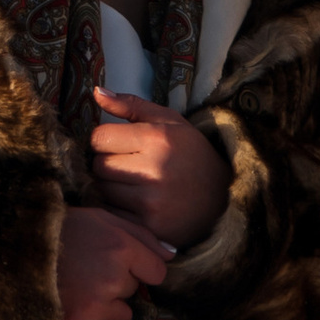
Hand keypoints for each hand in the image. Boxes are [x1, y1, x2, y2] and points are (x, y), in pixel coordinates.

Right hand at [57, 204, 171, 319]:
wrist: (13, 250)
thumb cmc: (60, 231)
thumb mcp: (101, 218)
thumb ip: (140, 234)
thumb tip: (172, 255)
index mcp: (121, 246)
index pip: (156, 271)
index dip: (141, 269)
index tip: (123, 266)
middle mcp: (113, 276)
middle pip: (135, 290)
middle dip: (119, 283)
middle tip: (90, 272)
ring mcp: (96, 304)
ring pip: (124, 313)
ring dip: (110, 307)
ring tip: (81, 292)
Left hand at [90, 91, 231, 250]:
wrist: (224, 197)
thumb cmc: (190, 153)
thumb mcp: (169, 121)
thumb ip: (131, 105)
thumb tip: (96, 92)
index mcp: (157, 139)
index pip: (99, 137)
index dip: (104, 140)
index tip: (118, 144)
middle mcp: (154, 170)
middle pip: (98, 166)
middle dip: (107, 164)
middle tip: (127, 166)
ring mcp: (152, 202)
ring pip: (102, 191)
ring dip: (110, 188)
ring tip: (132, 184)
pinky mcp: (150, 227)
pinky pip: (113, 215)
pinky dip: (118, 210)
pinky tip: (135, 204)